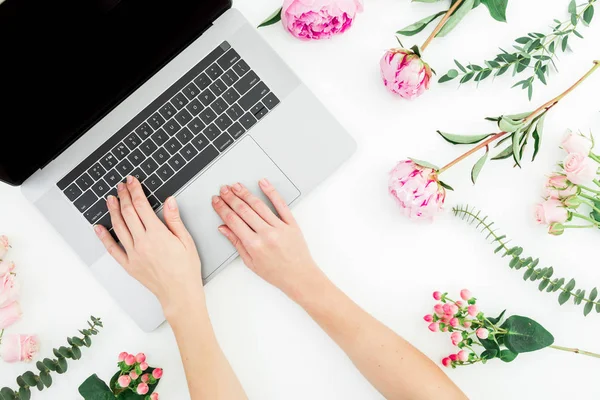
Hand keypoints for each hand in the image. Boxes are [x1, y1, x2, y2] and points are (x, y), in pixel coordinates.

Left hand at [94, 176, 203, 315]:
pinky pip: (112, 249)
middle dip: (124, 196)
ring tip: (110, 199)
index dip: (135, 191)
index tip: (132, 182)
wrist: (180, 293)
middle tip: (121, 186)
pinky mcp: (128, 265)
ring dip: (113, 211)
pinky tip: (99, 227)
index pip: (142, 206)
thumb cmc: (186, 269)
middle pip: (128, 213)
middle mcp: (142, 243)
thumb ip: (174, 220)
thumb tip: (169, 201)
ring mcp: (133, 254)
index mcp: (158, 234)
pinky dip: (104, 237)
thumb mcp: (186, 241)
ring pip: (118, 227)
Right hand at [212, 179, 320, 298]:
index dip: (222, 209)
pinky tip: (263, 183)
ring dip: (245, 193)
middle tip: (223, 189)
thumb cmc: (276, 273)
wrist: (300, 277)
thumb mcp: (251, 262)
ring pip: (259, 205)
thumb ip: (237, 243)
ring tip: (237, 186)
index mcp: (254, 245)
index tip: (217, 201)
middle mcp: (266, 234)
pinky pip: (280, 204)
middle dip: (231, 198)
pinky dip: (271, 192)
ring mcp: (280, 227)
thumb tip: (224, 228)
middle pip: (244, 210)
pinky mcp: (291, 223)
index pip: (233, 220)